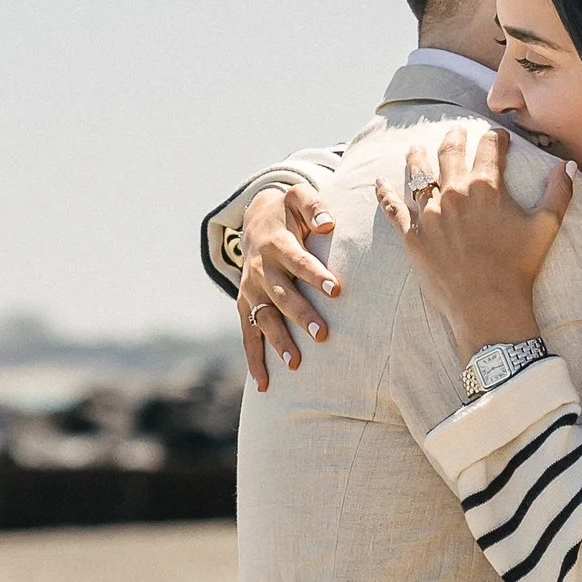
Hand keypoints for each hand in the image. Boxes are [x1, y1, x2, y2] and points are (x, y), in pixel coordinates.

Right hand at [233, 181, 337, 391]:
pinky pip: (248, 335)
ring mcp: (250, 291)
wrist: (256, 220)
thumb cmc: (289, 212)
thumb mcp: (299, 197)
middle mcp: (260, 270)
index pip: (298, 260)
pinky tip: (264, 384)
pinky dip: (254, 360)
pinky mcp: (245, 306)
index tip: (336, 290)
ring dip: (278, 341)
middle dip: (300, 315)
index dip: (315, 274)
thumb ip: (314, 206)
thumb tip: (328, 223)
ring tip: (296, 362)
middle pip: (281, 295)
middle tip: (322, 333)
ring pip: (263, 318)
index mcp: (276, 243)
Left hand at [374, 124, 571, 363]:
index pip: (489, 147)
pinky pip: (394, 210)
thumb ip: (559, 192)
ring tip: (416, 148)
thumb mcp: (546, 227)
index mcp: (486, 186)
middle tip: (456, 133)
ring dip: (417, 157)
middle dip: (455, 138)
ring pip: (418, 174)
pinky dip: (385, 195)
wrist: (488, 307)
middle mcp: (454, 193)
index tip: (499, 138)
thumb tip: (568, 165)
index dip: (496, 138)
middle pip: (450, 152)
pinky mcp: (413, 238)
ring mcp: (430, 215)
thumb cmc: (519, 269)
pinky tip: (379, 183)